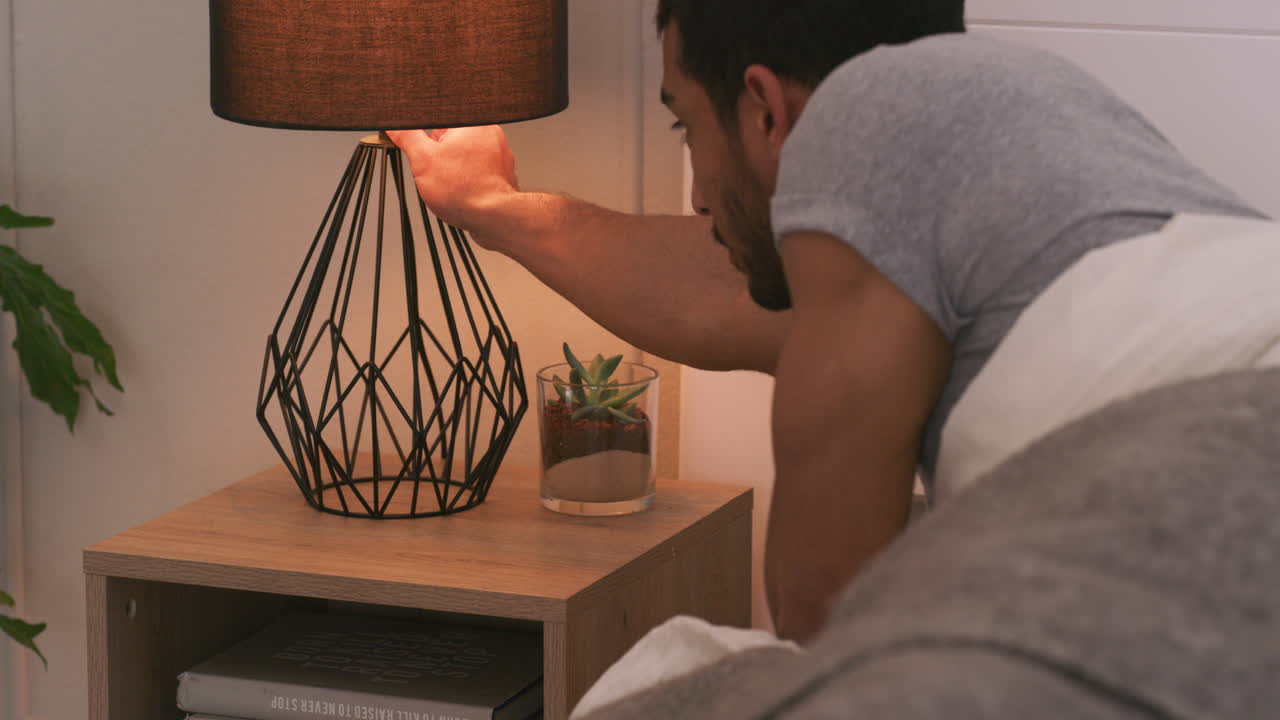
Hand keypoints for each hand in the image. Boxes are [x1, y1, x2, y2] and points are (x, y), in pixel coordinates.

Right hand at [385, 126, 519, 248]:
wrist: (493, 218)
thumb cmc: (464, 190)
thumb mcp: (423, 159)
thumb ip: (407, 137)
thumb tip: (394, 125)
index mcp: (472, 122)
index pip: (438, 121)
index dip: (427, 141)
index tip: (423, 153)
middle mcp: (490, 134)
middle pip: (452, 140)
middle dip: (440, 157)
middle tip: (439, 173)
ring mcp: (499, 155)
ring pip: (464, 158)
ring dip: (454, 171)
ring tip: (453, 185)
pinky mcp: (502, 174)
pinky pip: (477, 173)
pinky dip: (468, 181)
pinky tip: (464, 192)